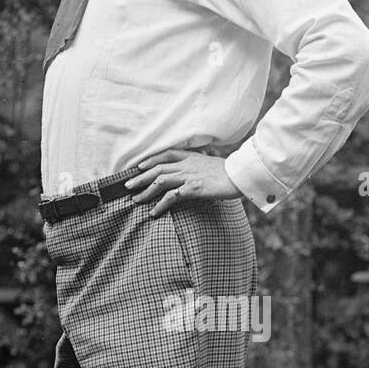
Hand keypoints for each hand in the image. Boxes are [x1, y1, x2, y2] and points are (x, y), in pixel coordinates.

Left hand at [125, 150, 241, 216]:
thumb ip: (200, 165)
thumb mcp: (212, 164)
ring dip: (145, 191)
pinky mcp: (193, 188)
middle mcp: (187, 164)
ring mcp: (189, 176)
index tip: (139, 166)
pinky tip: (153, 212)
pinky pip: (171, 196)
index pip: (165, 155)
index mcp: (191, 157)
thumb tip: (196, 171)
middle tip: (127, 185)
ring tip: (135, 199)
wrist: (240, 175)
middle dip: (140, 177)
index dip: (150, 160)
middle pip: (157, 169)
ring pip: (160, 181)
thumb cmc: (229, 172)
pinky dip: (160, 204)